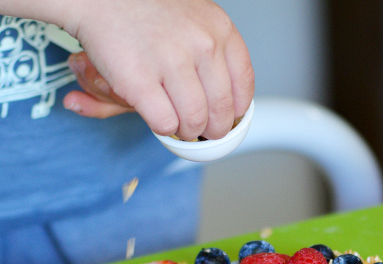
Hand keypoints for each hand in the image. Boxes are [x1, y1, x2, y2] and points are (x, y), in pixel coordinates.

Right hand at [61, 0, 253, 140]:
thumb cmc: (147, 8)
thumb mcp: (196, 18)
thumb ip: (213, 50)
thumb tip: (226, 96)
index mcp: (219, 30)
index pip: (242, 85)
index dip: (236, 111)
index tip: (229, 119)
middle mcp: (201, 45)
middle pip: (221, 109)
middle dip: (213, 129)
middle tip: (203, 132)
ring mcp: (171, 63)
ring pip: (194, 121)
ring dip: (187, 132)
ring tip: (179, 127)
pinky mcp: (140, 82)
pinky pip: (164, 123)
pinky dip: (163, 128)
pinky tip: (159, 119)